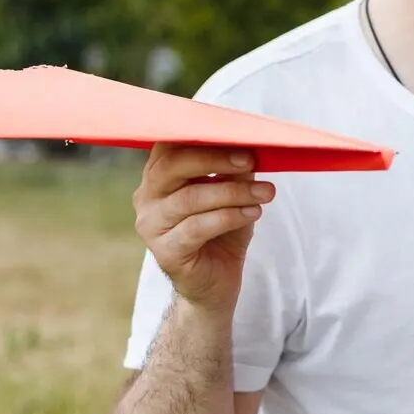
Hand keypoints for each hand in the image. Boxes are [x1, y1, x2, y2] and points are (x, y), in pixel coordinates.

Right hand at [132, 144, 275, 313]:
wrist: (218, 281)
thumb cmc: (223, 229)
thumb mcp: (232, 192)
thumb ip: (234, 168)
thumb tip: (250, 141)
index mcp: (159, 175)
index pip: (169, 144)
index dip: (200, 135)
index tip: (236, 133)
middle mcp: (147, 196)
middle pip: (173, 166)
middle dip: (216, 160)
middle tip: (251, 160)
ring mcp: (151, 226)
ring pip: (190, 198)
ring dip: (233, 192)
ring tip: (265, 192)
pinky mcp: (164, 252)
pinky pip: (197, 228)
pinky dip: (229, 217)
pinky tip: (253, 213)